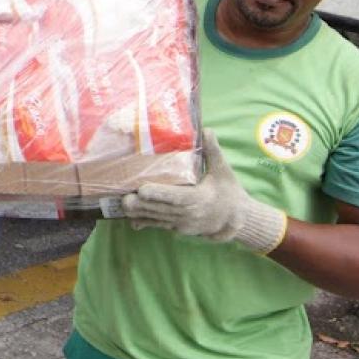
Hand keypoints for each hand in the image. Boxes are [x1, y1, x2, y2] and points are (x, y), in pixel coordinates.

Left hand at [120, 129, 287, 252]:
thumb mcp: (224, 170)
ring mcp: (183, 224)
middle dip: (141, 205)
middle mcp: (189, 214)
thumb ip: (213, 151)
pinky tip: (132, 221)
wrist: (236, 219)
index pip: (176, 197)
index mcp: (199, 199)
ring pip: (157, 219)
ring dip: (139, 213)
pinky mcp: (179, 228)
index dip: (158, 194)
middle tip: (123, 197)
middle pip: (161, 210)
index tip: (142, 190)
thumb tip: (206, 129)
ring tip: (122, 205)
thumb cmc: (229, 191)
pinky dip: (146, 222)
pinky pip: (160, 225)